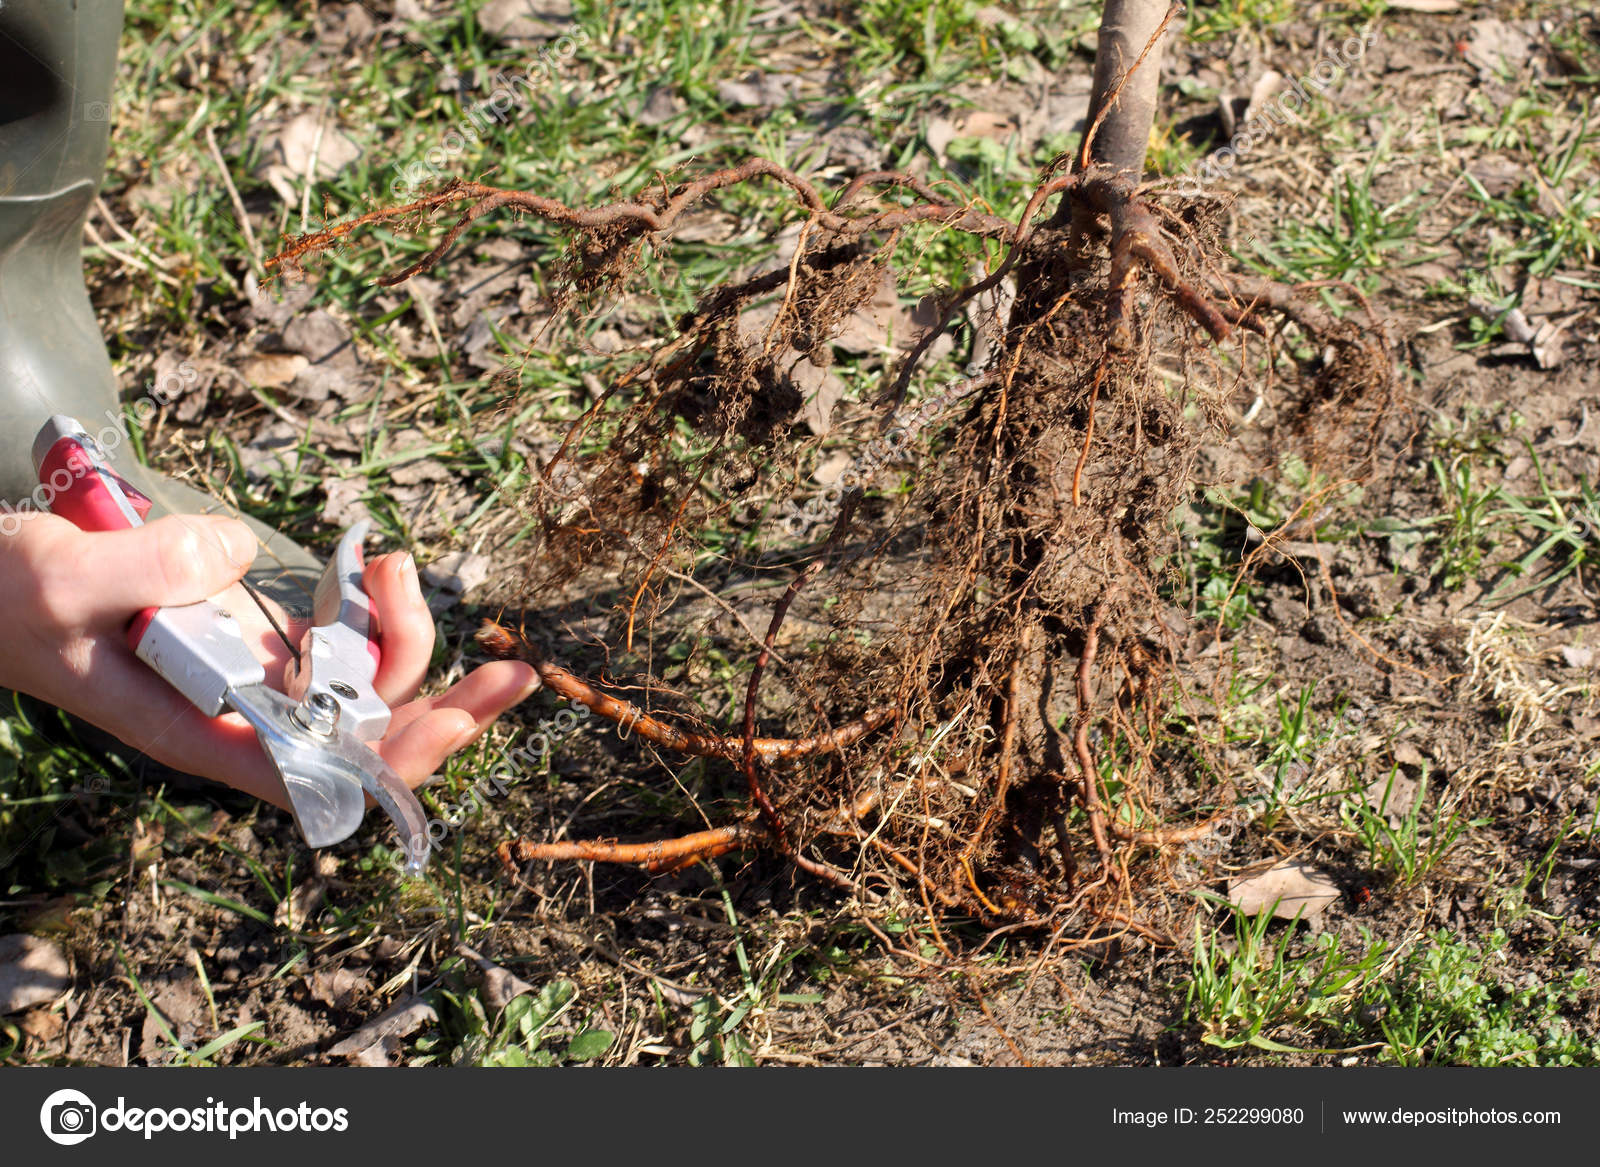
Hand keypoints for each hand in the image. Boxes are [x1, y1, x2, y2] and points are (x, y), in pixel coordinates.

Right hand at [0, 510, 538, 809]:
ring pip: (367, 680)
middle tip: (518, 673)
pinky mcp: (261, 636)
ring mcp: (259, 676)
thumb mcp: (62, 577)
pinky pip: (344, 637)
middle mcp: (245, 716)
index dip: (393, 761)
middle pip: (370, 738)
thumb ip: (151, 566)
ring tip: (392, 563)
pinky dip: (373, 605)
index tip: (454, 723)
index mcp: (203, 733)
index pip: (318, 773)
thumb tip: (243, 558)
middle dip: (449, 709)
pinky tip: (373, 561)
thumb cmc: (6, 597)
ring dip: (402, 628)